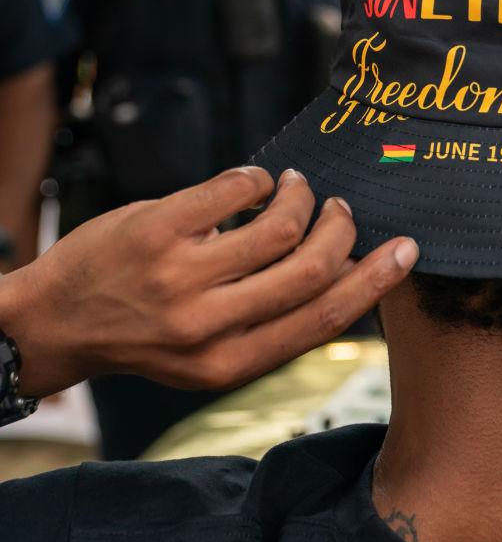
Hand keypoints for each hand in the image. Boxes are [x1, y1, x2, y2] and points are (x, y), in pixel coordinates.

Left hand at [0, 167, 418, 397]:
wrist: (55, 321)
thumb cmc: (146, 334)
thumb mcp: (212, 353)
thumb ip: (273, 319)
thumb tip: (344, 267)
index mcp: (231, 362)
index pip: (323, 318)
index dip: (374, 280)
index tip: (406, 250)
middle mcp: (208, 325)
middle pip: (312, 269)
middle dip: (341, 229)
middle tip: (340, 209)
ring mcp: (179, 276)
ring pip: (279, 225)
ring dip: (302, 197)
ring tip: (296, 188)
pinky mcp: (155, 229)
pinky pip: (234, 189)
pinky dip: (258, 179)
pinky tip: (253, 182)